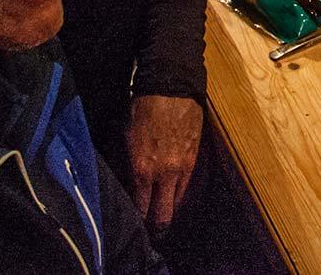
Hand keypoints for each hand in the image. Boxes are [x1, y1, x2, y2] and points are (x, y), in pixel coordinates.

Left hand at [127, 94, 203, 229]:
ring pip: (177, 203)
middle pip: (162, 215)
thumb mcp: (125, 138)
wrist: (171, 86)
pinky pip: (188, 185)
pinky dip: (180, 194)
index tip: (133, 226)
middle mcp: (164, 174)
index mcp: (142, 169)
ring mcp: (182, 167)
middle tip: (151, 233)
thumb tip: (128, 184)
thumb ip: (127, 165)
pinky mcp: (195, 157)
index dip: (137, 221)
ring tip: (162, 216)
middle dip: (156, 228)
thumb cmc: (142, 108)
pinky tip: (174, 197)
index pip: (140, 209)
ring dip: (169, 211)